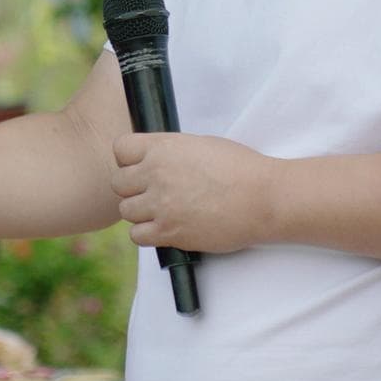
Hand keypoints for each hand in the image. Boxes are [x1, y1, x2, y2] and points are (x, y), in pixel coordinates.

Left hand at [111, 132, 271, 253]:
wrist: (263, 198)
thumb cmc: (240, 168)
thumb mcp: (200, 144)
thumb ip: (171, 151)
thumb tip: (155, 159)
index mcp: (163, 147)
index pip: (120, 149)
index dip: (128, 160)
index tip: (140, 167)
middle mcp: (155, 173)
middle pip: (118, 183)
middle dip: (133, 188)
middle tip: (153, 193)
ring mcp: (160, 204)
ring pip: (125, 211)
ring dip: (140, 212)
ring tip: (162, 211)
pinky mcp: (168, 231)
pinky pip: (137, 235)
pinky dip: (148, 234)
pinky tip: (165, 228)